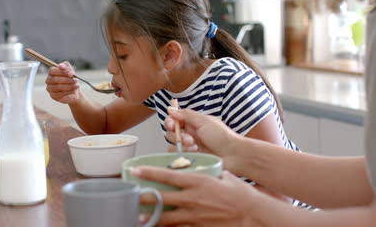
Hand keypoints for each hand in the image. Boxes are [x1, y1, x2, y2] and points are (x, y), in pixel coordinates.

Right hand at [45, 62, 80, 103]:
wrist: (74, 90)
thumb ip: (66, 66)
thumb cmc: (71, 79)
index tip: (71, 74)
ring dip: (69, 86)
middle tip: (76, 80)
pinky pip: (60, 94)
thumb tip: (61, 66)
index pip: (52, 70)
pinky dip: (68, 92)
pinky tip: (73, 91)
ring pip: (58, 87)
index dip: (62, 72)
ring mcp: (50, 89)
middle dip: (67, 80)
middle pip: (55, 79)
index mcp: (51, 72)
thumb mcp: (70, 71)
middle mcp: (48, 80)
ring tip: (76, 85)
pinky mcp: (53, 96)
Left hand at [133, 166, 257, 226]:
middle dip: (144, 198)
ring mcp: (194, 216)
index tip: (135, 170)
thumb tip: (202, 168)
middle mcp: (192, 199)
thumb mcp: (224, 176)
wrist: (253, 215)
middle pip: (161, 199)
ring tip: (138, 217)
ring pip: (166, 218)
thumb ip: (209, 173)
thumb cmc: (241, 194)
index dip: (149, 173)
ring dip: (151, 217)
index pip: (168, 176)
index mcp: (198, 182)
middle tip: (132, 196)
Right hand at [165, 107, 237, 157]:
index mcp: (193, 123)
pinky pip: (178, 155)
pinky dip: (183, 153)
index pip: (174, 120)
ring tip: (194, 146)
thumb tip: (170, 109)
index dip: (170, 122)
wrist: (233, 155)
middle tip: (189, 138)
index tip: (172, 124)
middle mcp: (189, 134)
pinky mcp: (190, 158)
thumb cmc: (222, 136)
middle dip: (177, 135)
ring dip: (181, 145)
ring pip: (173, 145)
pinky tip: (194, 152)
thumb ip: (186, 115)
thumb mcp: (204, 121)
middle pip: (171, 133)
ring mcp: (189, 147)